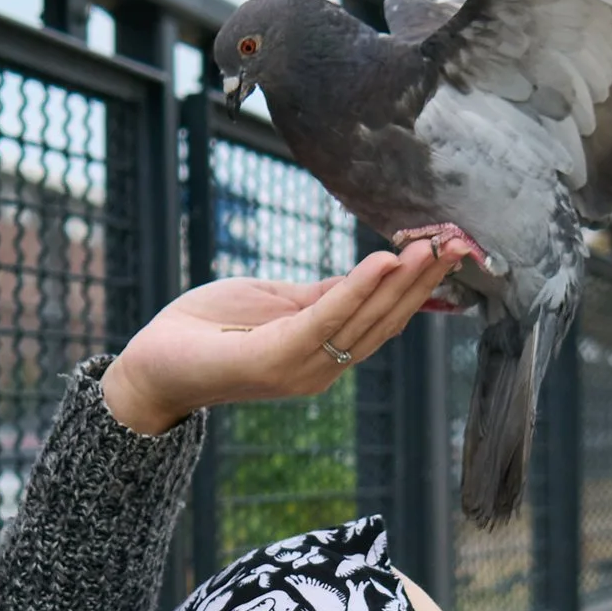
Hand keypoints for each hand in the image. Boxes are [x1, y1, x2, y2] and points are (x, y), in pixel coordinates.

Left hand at [101, 243, 469, 433]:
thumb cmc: (207, 331)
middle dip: (425, 281)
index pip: (383, 318)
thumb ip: (323, 293)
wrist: (152, 364)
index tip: (449, 250)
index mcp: (324, 354)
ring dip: (402, 281)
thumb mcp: (277, 302)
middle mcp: (322, 369)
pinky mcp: (276, 359)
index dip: (419, 286)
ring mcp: (302, 369)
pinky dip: (357, 289)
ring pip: (366, 321)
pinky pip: (326, 318)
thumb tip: (373, 270)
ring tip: (431, 246)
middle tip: (459, 242)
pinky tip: (381, 261)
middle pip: (387, 321)